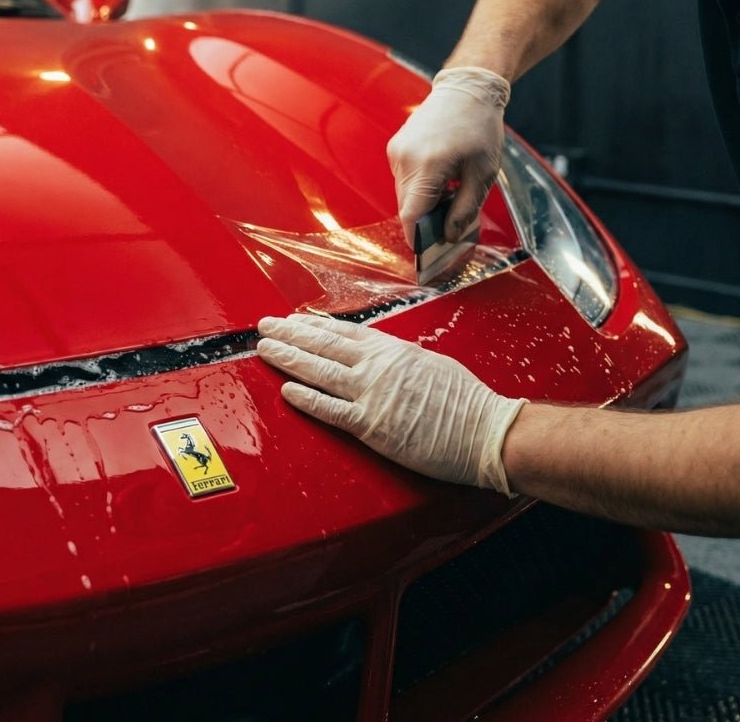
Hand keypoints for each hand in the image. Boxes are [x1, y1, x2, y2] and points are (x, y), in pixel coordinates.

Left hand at [257, 313, 525, 494]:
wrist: (485, 430)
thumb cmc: (465, 400)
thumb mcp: (429, 362)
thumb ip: (397, 357)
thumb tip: (377, 354)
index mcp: (391, 349)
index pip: (341, 332)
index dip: (312, 326)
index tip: (292, 321)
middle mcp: (376, 366)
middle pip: (322, 344)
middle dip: (289, 334)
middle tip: (264, 327)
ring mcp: (372, 394)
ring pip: (318, 370)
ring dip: (287, 358)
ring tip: (264, 349)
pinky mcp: (372, 425)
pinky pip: (331, 409)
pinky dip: (306, 398)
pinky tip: (287, 390)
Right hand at [387, 66, 509, 246]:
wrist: (466, 88)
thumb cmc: (480, 128)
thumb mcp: (482, 173)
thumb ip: (464, 209)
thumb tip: (448, 236)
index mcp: (428, 165)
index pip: (411, 215)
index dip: (418, 239)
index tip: (428, 254)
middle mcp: (404, 159)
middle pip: (406, 207)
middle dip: (424, 223)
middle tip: (447, 231)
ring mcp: (396, 152)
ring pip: (404, 194)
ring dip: (422, 204)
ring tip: (449, 198)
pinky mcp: (395, 147)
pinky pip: (403, 179)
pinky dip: (418, 188)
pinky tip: (440, 181)